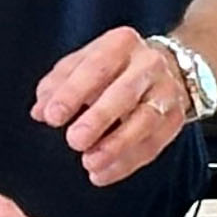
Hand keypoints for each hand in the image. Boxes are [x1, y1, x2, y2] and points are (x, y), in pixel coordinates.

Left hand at [32, 27, 191, 189]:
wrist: (168, 69)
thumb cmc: (114, 69)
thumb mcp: (83, 64)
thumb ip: (58, 84)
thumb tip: (40, 109)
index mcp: (121, 43)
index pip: (96, 66)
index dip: (72, 92)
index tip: (52, 116)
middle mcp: (149, 63)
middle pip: (124, 92)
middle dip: (99, 118)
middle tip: (74, 140)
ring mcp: (167, 91)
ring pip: (144, 120)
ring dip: (116, 146)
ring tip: (89, 163)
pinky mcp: (175, 119)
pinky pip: (152, 144)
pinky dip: (126, 163)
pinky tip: (102, 174)